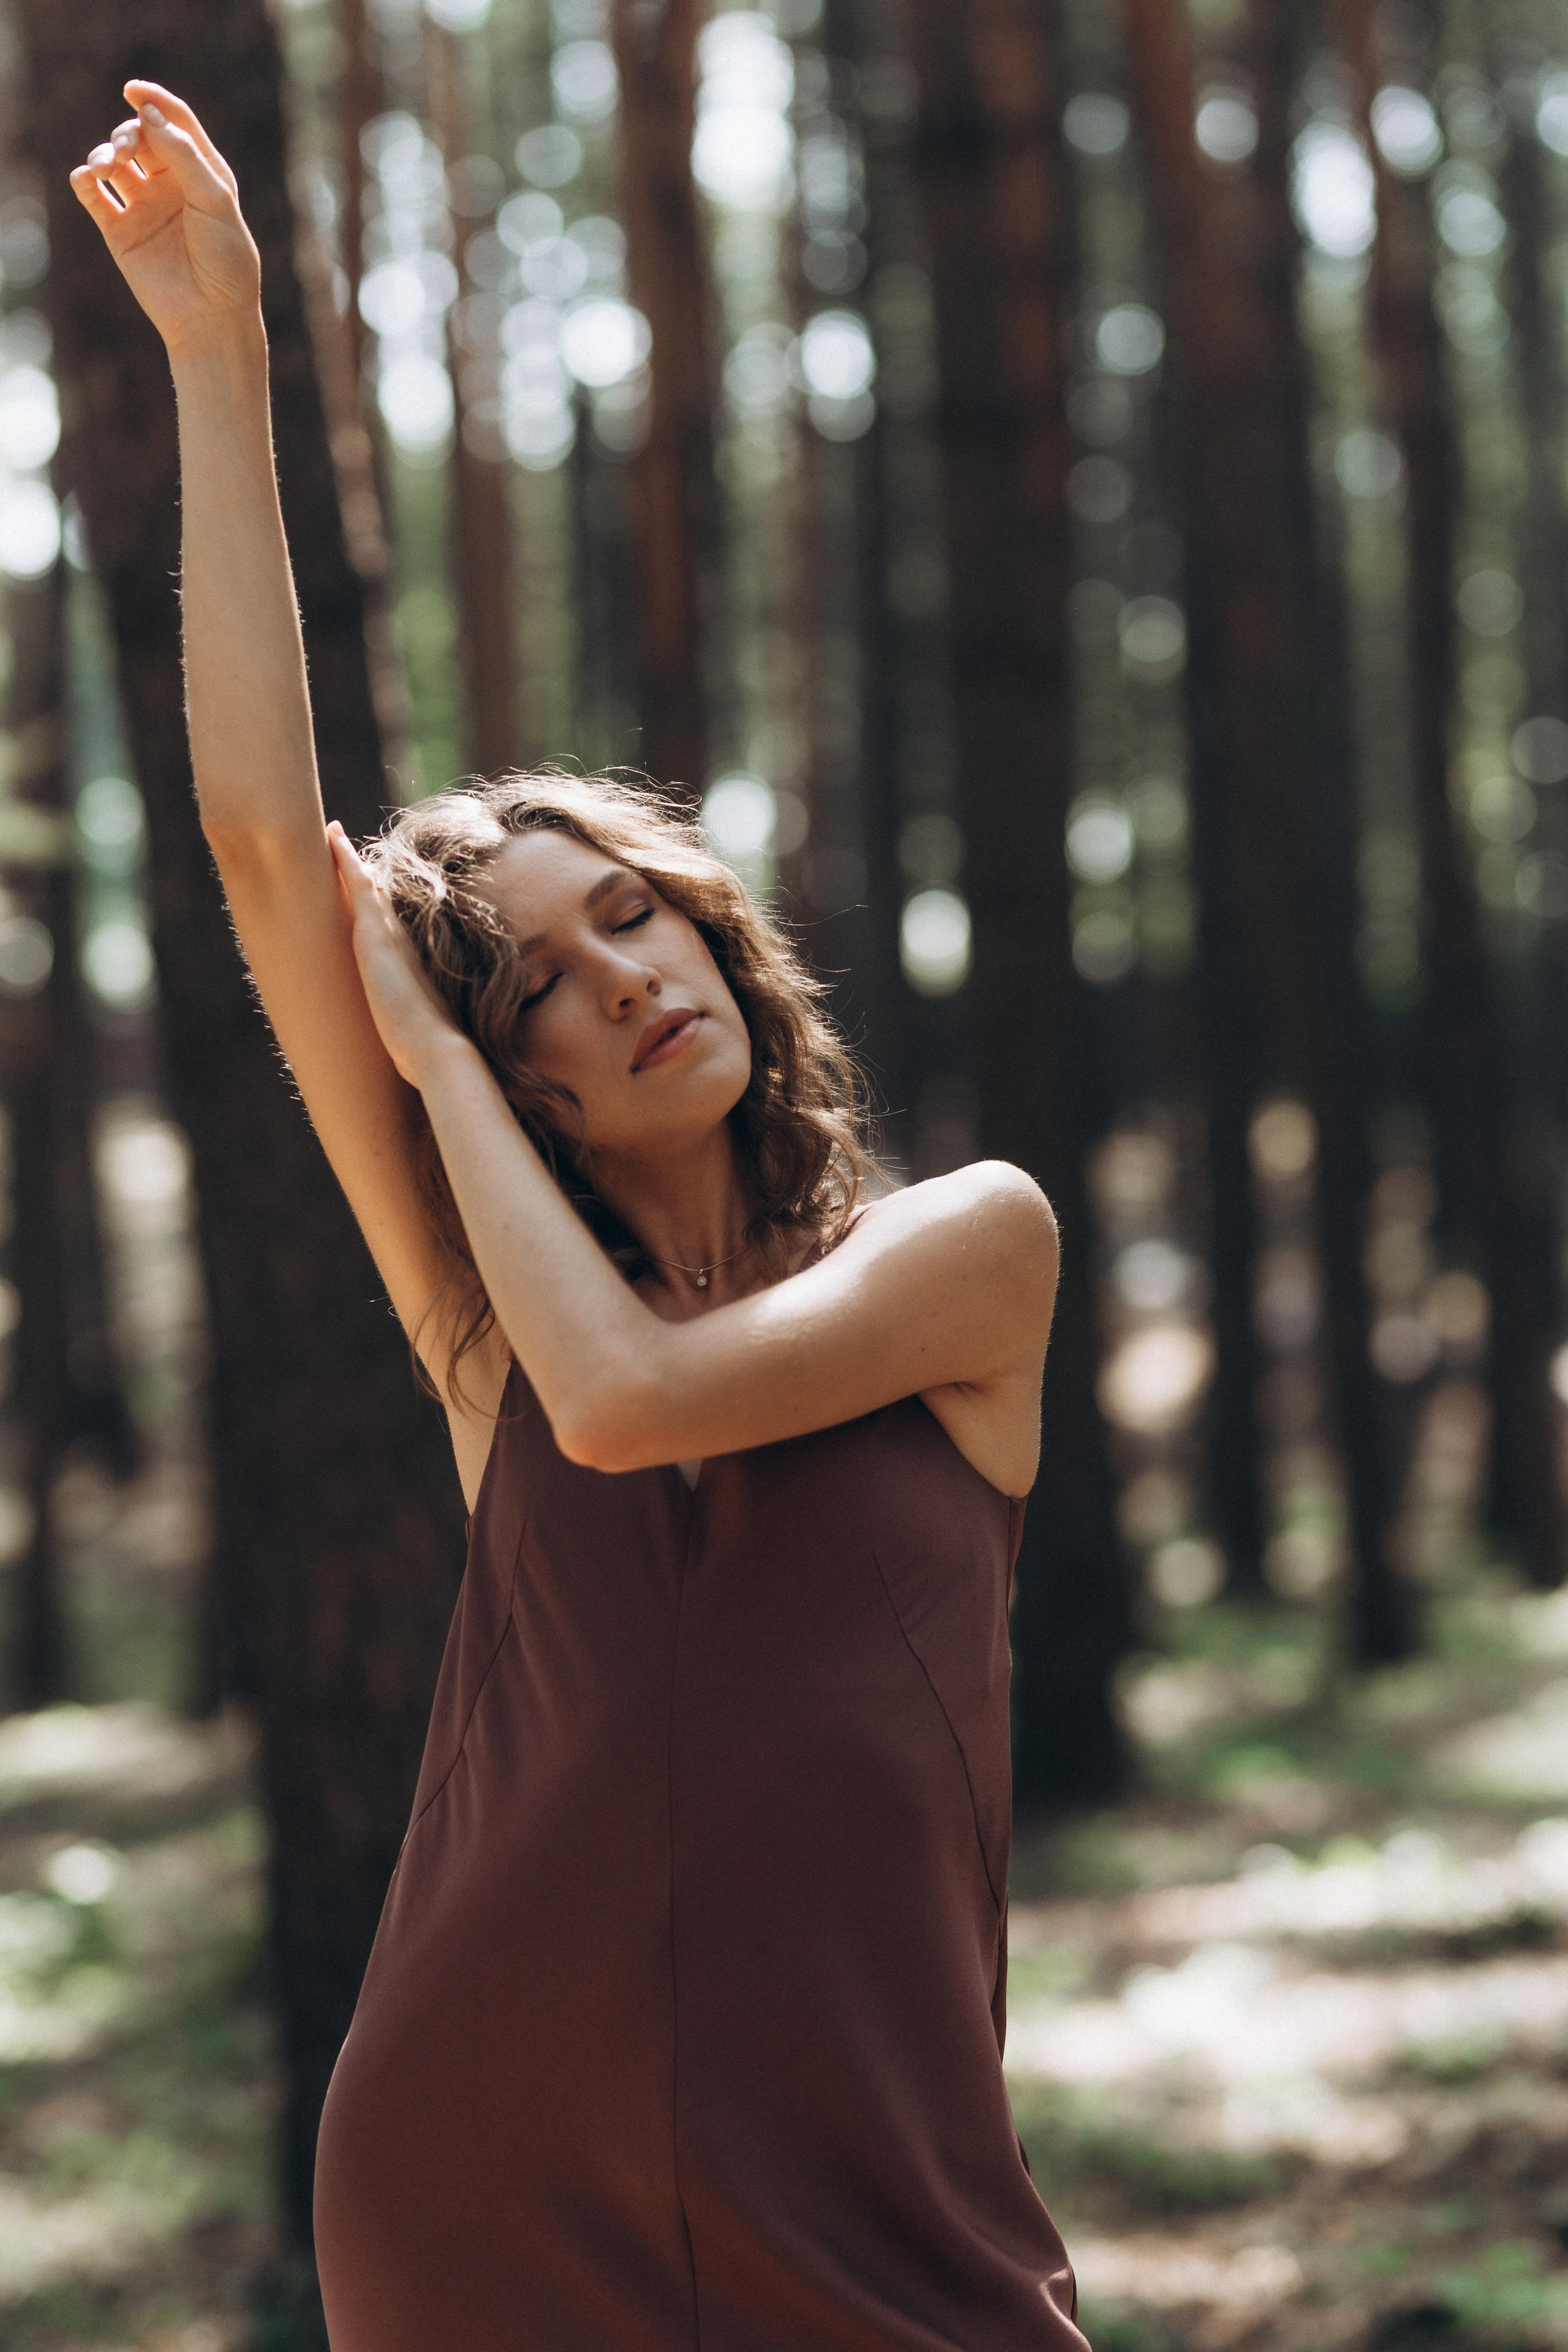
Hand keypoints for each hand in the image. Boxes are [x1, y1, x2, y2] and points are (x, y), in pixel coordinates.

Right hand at [70, 83, 261, 354]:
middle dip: (127, 134)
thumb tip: (148, 114)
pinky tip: (87, 180)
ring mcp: (143, 206)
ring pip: (113, 162)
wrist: (211, 316)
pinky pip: (94, 197)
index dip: (153, 101)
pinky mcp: (120, 232)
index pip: (174, 122)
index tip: (133, 91)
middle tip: (125, 150)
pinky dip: (85, 182)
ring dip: (104, 154)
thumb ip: (183, 155)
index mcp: (201, 172)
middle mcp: (170, 184)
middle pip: (139, 137)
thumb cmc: (225, 260)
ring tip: (105, 167)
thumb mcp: (215, 201)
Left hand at [328, 823, 468, 1089]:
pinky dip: (345, 859)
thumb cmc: (425, 1053)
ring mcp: (386, 935)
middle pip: (375, 895)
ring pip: (365, 884)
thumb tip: (404, 1054)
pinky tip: (332, 836)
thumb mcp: (409, 1034)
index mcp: (404, 961)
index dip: (374, 898)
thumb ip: (405, 1029)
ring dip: (348, 859)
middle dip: (359, 870)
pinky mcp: (373, 934)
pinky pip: (355, 884)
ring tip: (333, 833)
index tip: (367, 881)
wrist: (436, 1051)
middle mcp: (398, 941)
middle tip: (342, 842)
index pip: (386, 921)